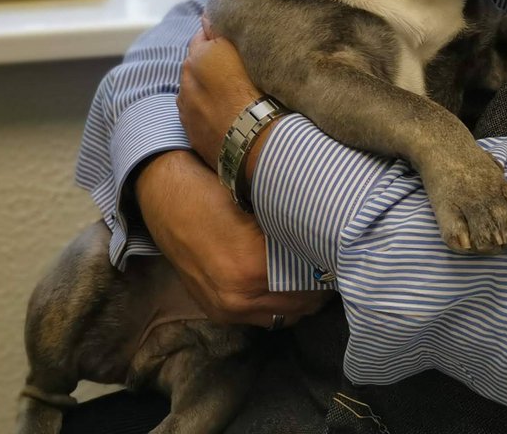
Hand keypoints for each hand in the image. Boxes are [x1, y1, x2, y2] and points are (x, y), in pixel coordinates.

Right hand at [135, 148, 326, 328]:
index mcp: (254, 268)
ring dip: (299, 300)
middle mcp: (239, 297)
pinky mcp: (214, 310)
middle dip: (319, 289)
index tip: (341, 256)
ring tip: (313, 275)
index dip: (330, 270)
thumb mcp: (260, 205)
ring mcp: (224, 308)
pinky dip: (275, 303)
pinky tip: (285, 281)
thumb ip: (290, 229)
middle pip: (300, 307)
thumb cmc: (214, 189)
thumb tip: (326, 239)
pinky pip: (259, 317)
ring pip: (281, 316)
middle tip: (333, 266)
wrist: (165, 194)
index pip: (311, 283)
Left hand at [178, 24, 278, 178]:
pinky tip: (223, 112)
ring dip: (204, 86)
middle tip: (232, 66)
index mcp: (199, 56)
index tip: (230, 39)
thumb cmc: (258, 91)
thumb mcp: (244, 54)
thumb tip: (205, 18)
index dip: (216, 36)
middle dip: (208, 61)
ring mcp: (186, 107)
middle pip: (195, 62)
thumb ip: (220, 34)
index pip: (203, 35)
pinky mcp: (189, 130)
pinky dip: (204, 108)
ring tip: (228, 92)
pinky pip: (194, 112)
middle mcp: (186, 79)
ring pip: (193, 88)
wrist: (254, 141)